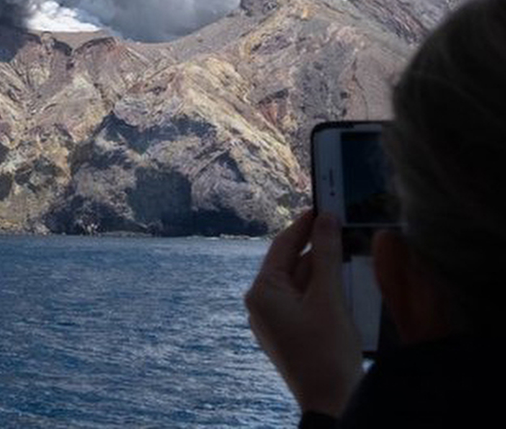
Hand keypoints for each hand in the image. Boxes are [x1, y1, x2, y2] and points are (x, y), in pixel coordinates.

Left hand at [245, 210, 362, 415]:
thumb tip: (326, 219)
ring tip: (348, 250)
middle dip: (316, 248)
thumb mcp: (329, 297)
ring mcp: (273, 322)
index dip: (303, 225)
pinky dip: (322, 290)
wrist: (331, 402)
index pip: (282, 246)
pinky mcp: (288, 334)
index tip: (322, 206)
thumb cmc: (327, 351)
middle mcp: (260, 305)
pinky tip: (344, 283)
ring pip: (299, 284)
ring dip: (322, 270)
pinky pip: (303, 302)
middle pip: (290, 265)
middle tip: (341, 225)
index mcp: (262, 292)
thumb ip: (327, 255)